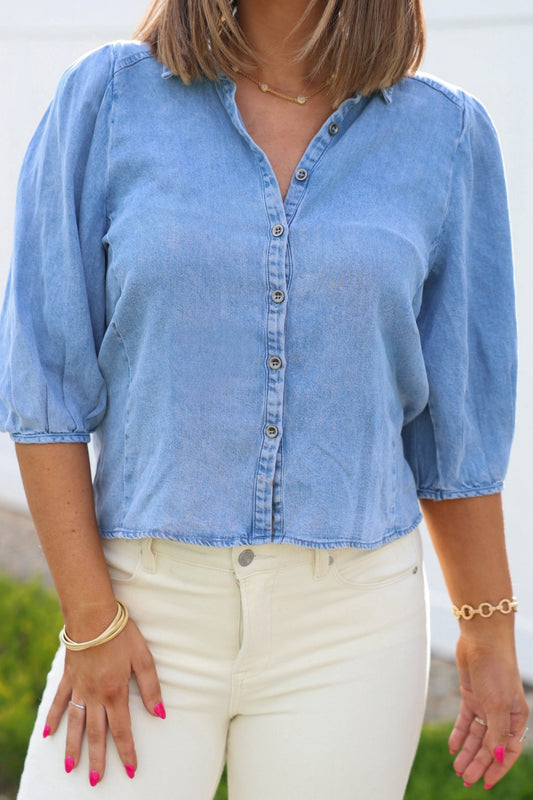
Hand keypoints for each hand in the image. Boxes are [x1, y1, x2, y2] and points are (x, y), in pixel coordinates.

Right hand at [43, 619, 163, 785]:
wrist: (92, 615)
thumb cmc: (121, 633)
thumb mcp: (143, 657)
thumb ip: (151, 687)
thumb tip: (160, 713)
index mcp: (115, 692)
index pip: (122, 730)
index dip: (127, 751)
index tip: (130, 770)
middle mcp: (95, 695)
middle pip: (96, 733)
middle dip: (98, 759)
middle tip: (96, 781)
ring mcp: (79, 687)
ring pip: (75, 724)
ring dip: (73, 747)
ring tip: (71, 768)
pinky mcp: (68, 677)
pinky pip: (58, 701)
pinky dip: (53, 718)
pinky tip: (48, 734)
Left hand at [449, 632, 528, 788]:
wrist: (481, 639)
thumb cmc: (495, 670)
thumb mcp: (497, 704)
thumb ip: (496, 732)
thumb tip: (497, 758)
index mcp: (516, 717)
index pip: (507, 750)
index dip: (497, 768)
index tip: (485, 784)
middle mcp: (502, 713)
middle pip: (489, 745)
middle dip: (478, 763)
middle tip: (465, 780)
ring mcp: (486, 704)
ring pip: (476, 735)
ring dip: (467, 752)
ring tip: (457, 769)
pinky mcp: (471, 695)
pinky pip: (466, 720)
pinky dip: (459, 733)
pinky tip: (452, 747)